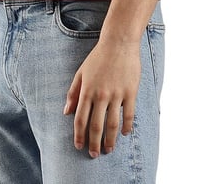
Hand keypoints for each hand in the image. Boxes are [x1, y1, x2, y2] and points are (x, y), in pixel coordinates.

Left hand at [63, 39, 140, 156]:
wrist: (119, 42)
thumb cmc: (98, 57)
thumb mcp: (81, 72)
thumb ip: (73, 92)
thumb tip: (66, 111)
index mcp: (87, 90)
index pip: (80, 119)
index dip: (79, 135)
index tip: (79, 146)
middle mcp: (100, 95)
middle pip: (96, 126)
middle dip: (94, 143)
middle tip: (94, 154)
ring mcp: (116, 94)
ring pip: (112, 124)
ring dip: (110, 140)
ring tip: (109, 149)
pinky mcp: (130, 92)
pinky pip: (129, 115)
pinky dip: (127, 127)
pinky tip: (124, 133)